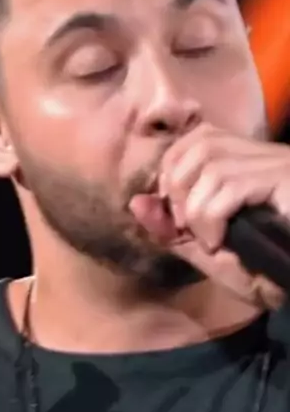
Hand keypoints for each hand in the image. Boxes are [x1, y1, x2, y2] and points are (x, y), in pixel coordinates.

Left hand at [159, 123, 289, 309]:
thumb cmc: (264, 273)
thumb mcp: (208, 251)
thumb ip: (173, 228)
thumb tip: (136, 203)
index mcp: (248, 162)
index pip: (195, 139)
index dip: (172, 171)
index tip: (176, 214)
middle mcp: (266, 155)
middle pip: (200, 144)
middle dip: (179, 189)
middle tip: (190, 229)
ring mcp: (279, 165)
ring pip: (213, 164)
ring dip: (195, 209)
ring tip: (208, 240)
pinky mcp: (287, 179)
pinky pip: (233, 185)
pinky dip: (212, 216)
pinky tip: (219, 242)